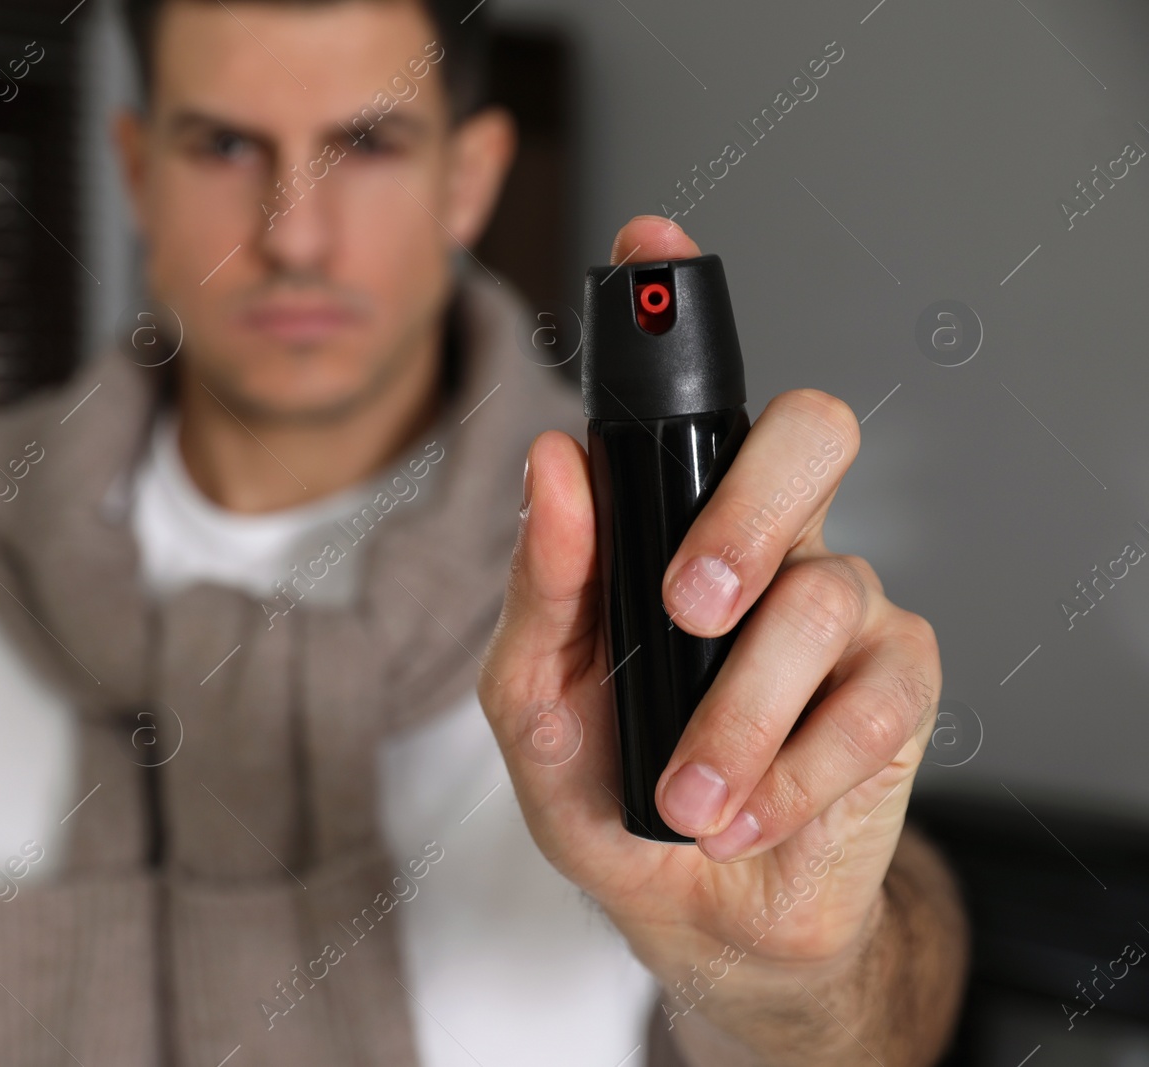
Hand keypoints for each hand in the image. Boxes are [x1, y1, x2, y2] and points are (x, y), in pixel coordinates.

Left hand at [477, 216, 940, 1015]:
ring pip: (824, 594)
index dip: (677, 310)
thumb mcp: (533, 698)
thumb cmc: (609, 787)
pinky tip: (746, 811)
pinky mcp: (896, 687)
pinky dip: (794, 768)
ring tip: (686, 793)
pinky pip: (870, 694)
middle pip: (811, 436)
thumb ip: (540, 587)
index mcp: (673, 528)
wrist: (696, 910)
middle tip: (689, 603)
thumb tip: (552, 468)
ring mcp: (840, 609)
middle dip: (749, 506)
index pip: (689, 402)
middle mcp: (767, 544)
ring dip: (740, 713)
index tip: (652, 241)